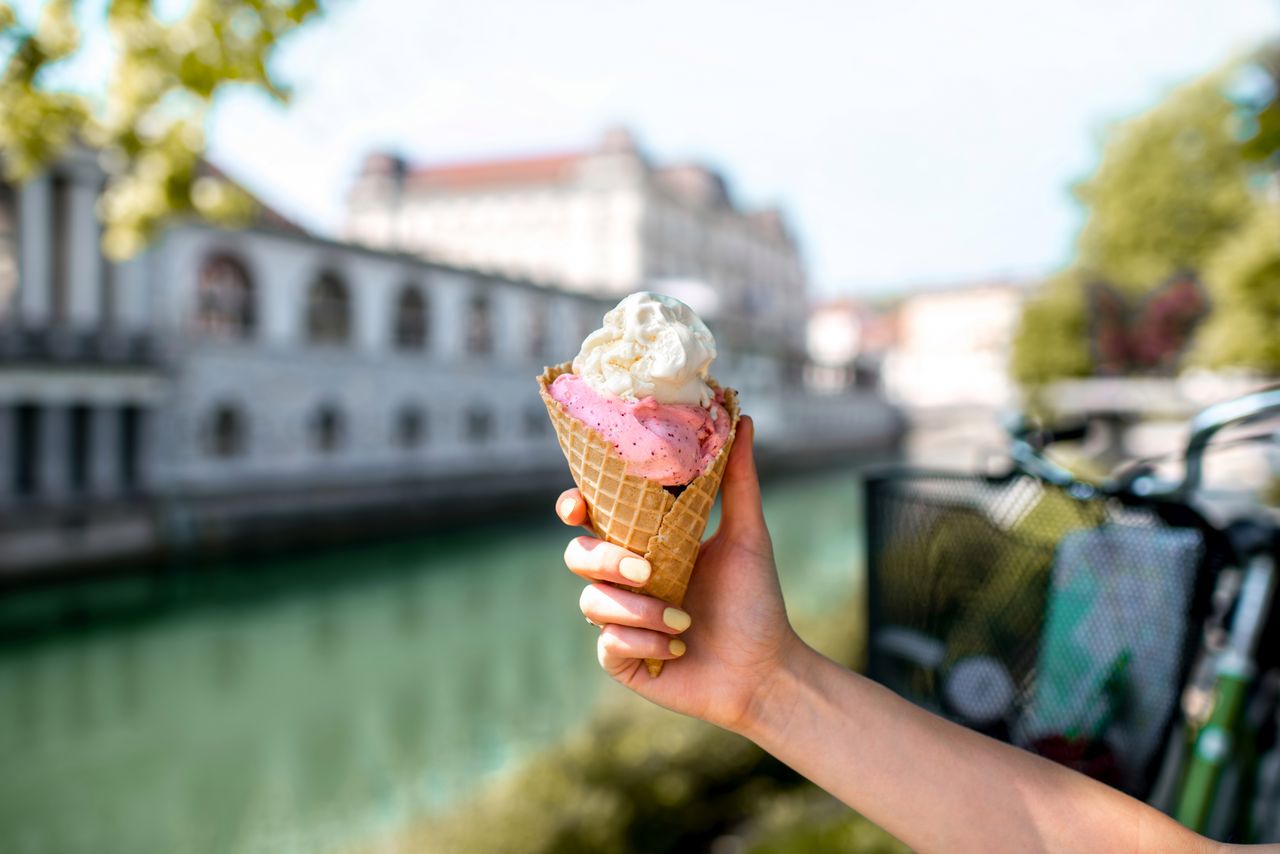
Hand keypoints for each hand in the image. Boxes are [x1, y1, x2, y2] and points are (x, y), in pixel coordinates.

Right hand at [556, 416, 800, 732]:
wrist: (765, 670)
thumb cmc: (755, 602)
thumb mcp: (747, 536)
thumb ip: (738, 480)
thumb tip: (741, 418)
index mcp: (643, 544)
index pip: (591, 518)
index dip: (572, 507)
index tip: (578, 506)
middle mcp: (623, 580)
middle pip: (577, 555)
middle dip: (604, 560)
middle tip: (646, 569)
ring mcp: (618, 621)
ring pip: (590, 602)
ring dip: (637, 609)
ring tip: (682, 618)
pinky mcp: (620, 660)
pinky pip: (607, 644)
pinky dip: (644, 641)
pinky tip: (677, 646)